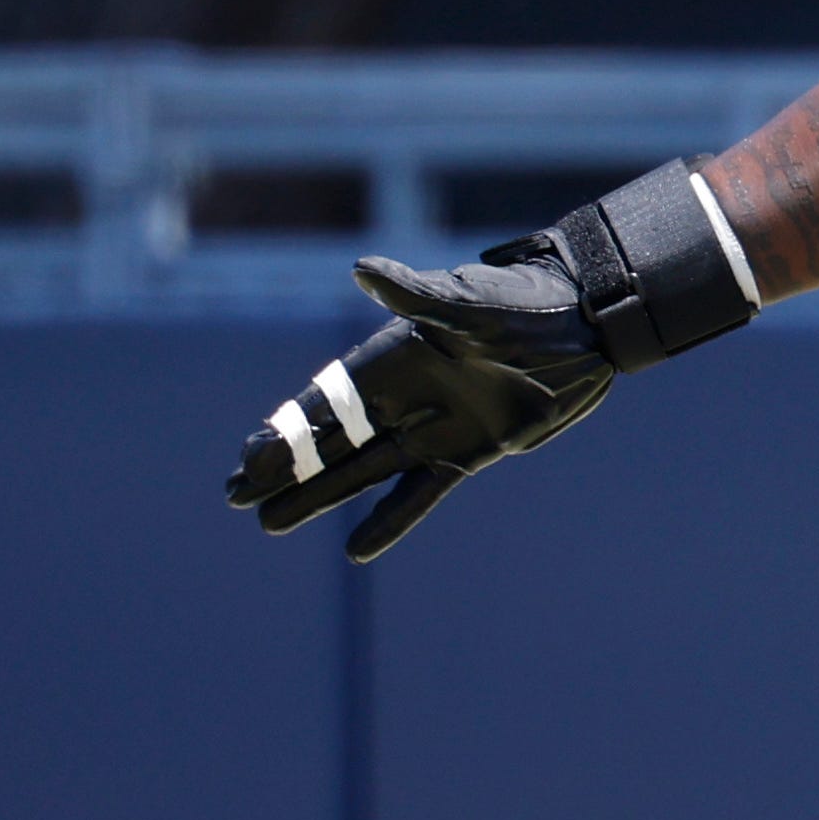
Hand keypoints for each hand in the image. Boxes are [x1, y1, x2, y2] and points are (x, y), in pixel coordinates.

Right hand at [224, 248, 610, 563]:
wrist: (582, 326)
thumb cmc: (523, 302)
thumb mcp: (468, 303)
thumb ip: (415, 296)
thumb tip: (362, 270)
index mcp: (390, 359)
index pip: (325, 403)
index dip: (287, 432)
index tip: (250, 461)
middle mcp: (401, 396)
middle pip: (330, 443)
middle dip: (285, 469)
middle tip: (236, 495)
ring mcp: (431, 427)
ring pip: (361, 472)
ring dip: (318, 498)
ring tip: (269, 521)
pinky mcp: (466, 452)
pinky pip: (419, 493)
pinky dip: (390, 520)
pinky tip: (356, 550)